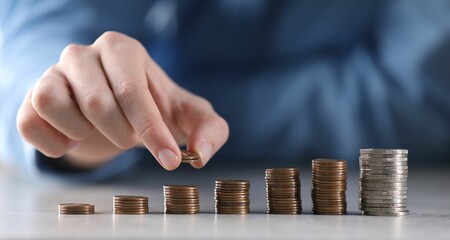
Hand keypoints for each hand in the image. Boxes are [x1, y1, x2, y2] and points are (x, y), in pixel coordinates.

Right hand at [16, 31, 228, 169]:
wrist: (116, 114)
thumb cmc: (154, 110)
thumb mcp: (188, 117)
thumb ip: (209, 130)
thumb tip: (200, 154)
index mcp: (123, 50)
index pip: (133, 92)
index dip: (152, 132)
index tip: (170, 161)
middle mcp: (83, 53)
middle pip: (97, 103)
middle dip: (122, 134)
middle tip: (130, 137)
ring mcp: (52, 73)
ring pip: (55, 105)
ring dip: (84, 133)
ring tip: (101, 132)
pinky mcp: (32, 97)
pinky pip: (30, 122)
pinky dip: (54, 142)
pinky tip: (74, 140)